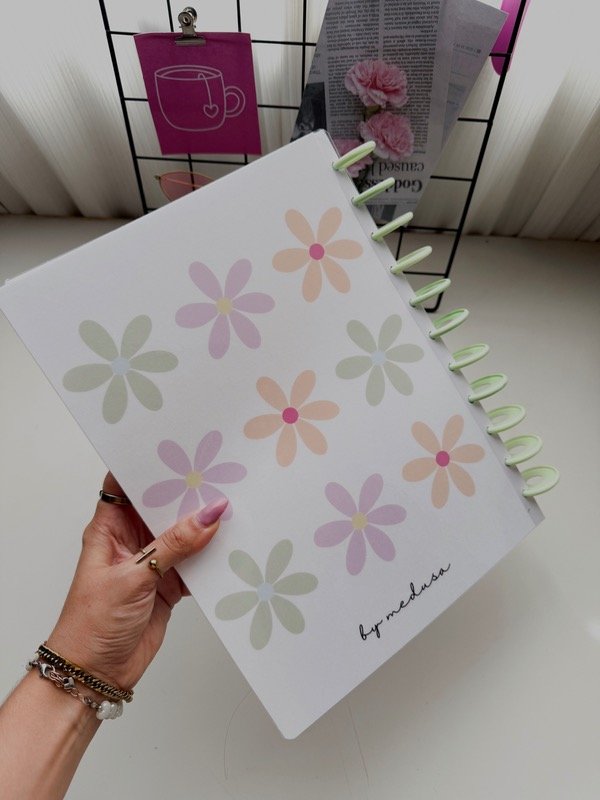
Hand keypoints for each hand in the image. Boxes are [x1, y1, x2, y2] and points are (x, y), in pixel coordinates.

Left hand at [45, 473, 226, 690]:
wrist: (95, 674)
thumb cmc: (91, 624)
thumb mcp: (135, 577)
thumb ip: (175, 545)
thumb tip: (209, 515)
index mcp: (110, 529)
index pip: (127, 485)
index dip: (149, 466)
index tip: (179, 451)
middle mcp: (132, 541)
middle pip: (163, 507)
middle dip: (188, 494)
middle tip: (219, 477)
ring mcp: (153, 562)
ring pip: (184, 534)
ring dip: (204, 526)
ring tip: (233, 508)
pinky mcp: (170, 584)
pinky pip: (197, 563)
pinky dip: (213, 557)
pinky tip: (231, 547)